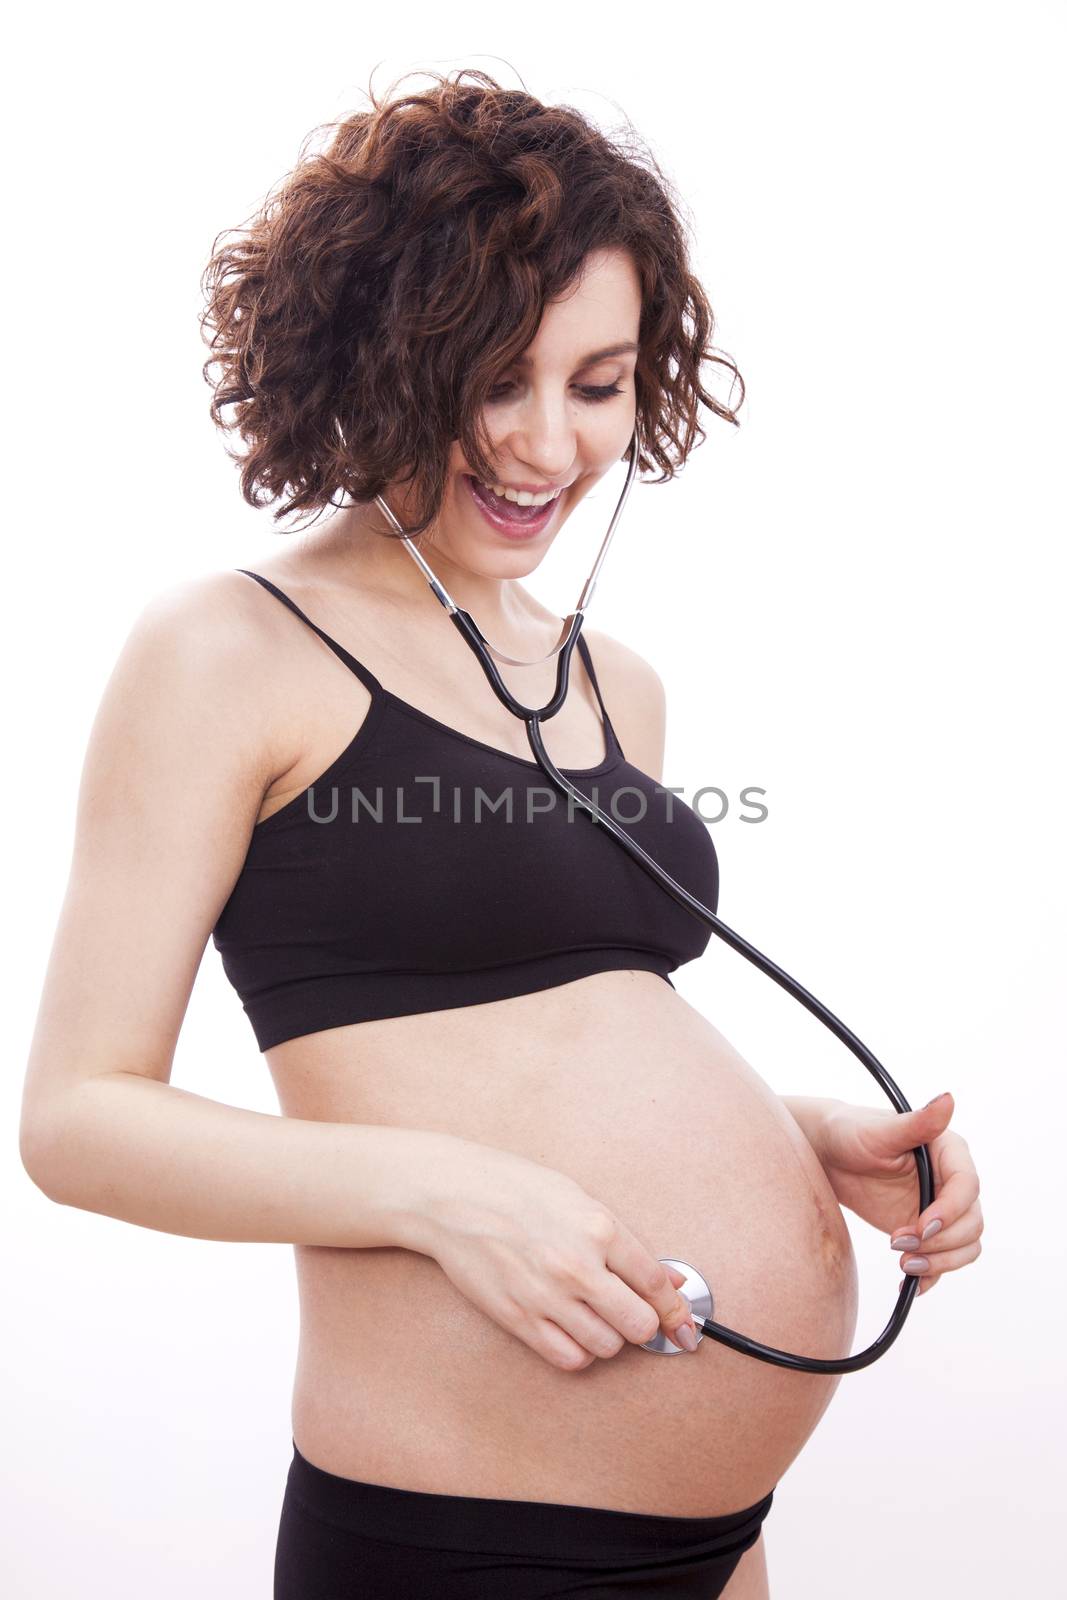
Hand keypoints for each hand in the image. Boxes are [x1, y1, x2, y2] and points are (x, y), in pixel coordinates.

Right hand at [413, 1136, 699, 1368]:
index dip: (676, 1310)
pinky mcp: (519, 1319)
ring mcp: (546, 1296)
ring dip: (609, 1336)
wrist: (453, 1195)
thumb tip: (668, 1279)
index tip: (684, 1326)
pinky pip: (568, 1358)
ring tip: (595, 1315)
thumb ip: (625, 1243)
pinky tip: (571, 1329)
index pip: (655, 1284)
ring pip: (607, 1347)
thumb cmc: (516, 1189)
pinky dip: (578, 1351)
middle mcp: (577, 1266)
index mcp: (598, 1228)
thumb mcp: (579, 1200)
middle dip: (643, 1325)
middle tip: (634, 1315)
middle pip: (638, 1325)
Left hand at [818, 1092, 982, 1295]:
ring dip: (940, 1262)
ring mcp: (940, 1209)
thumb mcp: (881, 1131)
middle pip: (972, 1224)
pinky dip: (932, 1276)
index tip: (921, 1227)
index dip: (950, 1211)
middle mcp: (952, 1183)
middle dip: (941, 1242)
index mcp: (949, 1153)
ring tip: (903, 1265)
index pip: (968, 1188)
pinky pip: (943, 1260)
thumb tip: (948, 1099)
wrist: (829, 1157)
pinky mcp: (925, 1231)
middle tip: (899, 1245)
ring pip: (965, 1246)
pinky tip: (910, 1283)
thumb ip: (917, 1122)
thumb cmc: (852, 1133)